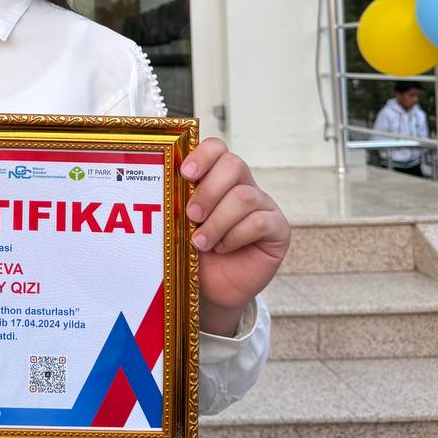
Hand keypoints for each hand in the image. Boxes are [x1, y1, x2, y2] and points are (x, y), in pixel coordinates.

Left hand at [181, 138, 289, 336]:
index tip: (185, 174)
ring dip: (217, 222)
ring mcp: (263, 206)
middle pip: (233, 165)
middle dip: (208, 191)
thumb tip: (159, 190)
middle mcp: (243, 185)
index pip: (218, 148)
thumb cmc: (195, 253)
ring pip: (244, 197)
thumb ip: (177, 205)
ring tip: (200, 242)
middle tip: (191, 215)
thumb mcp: (181, 226)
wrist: (212, 289)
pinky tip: (223, 248)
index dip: (203, 155)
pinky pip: (260, 222)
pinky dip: (236, 236)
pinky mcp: (278, 228)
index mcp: (217, 177)